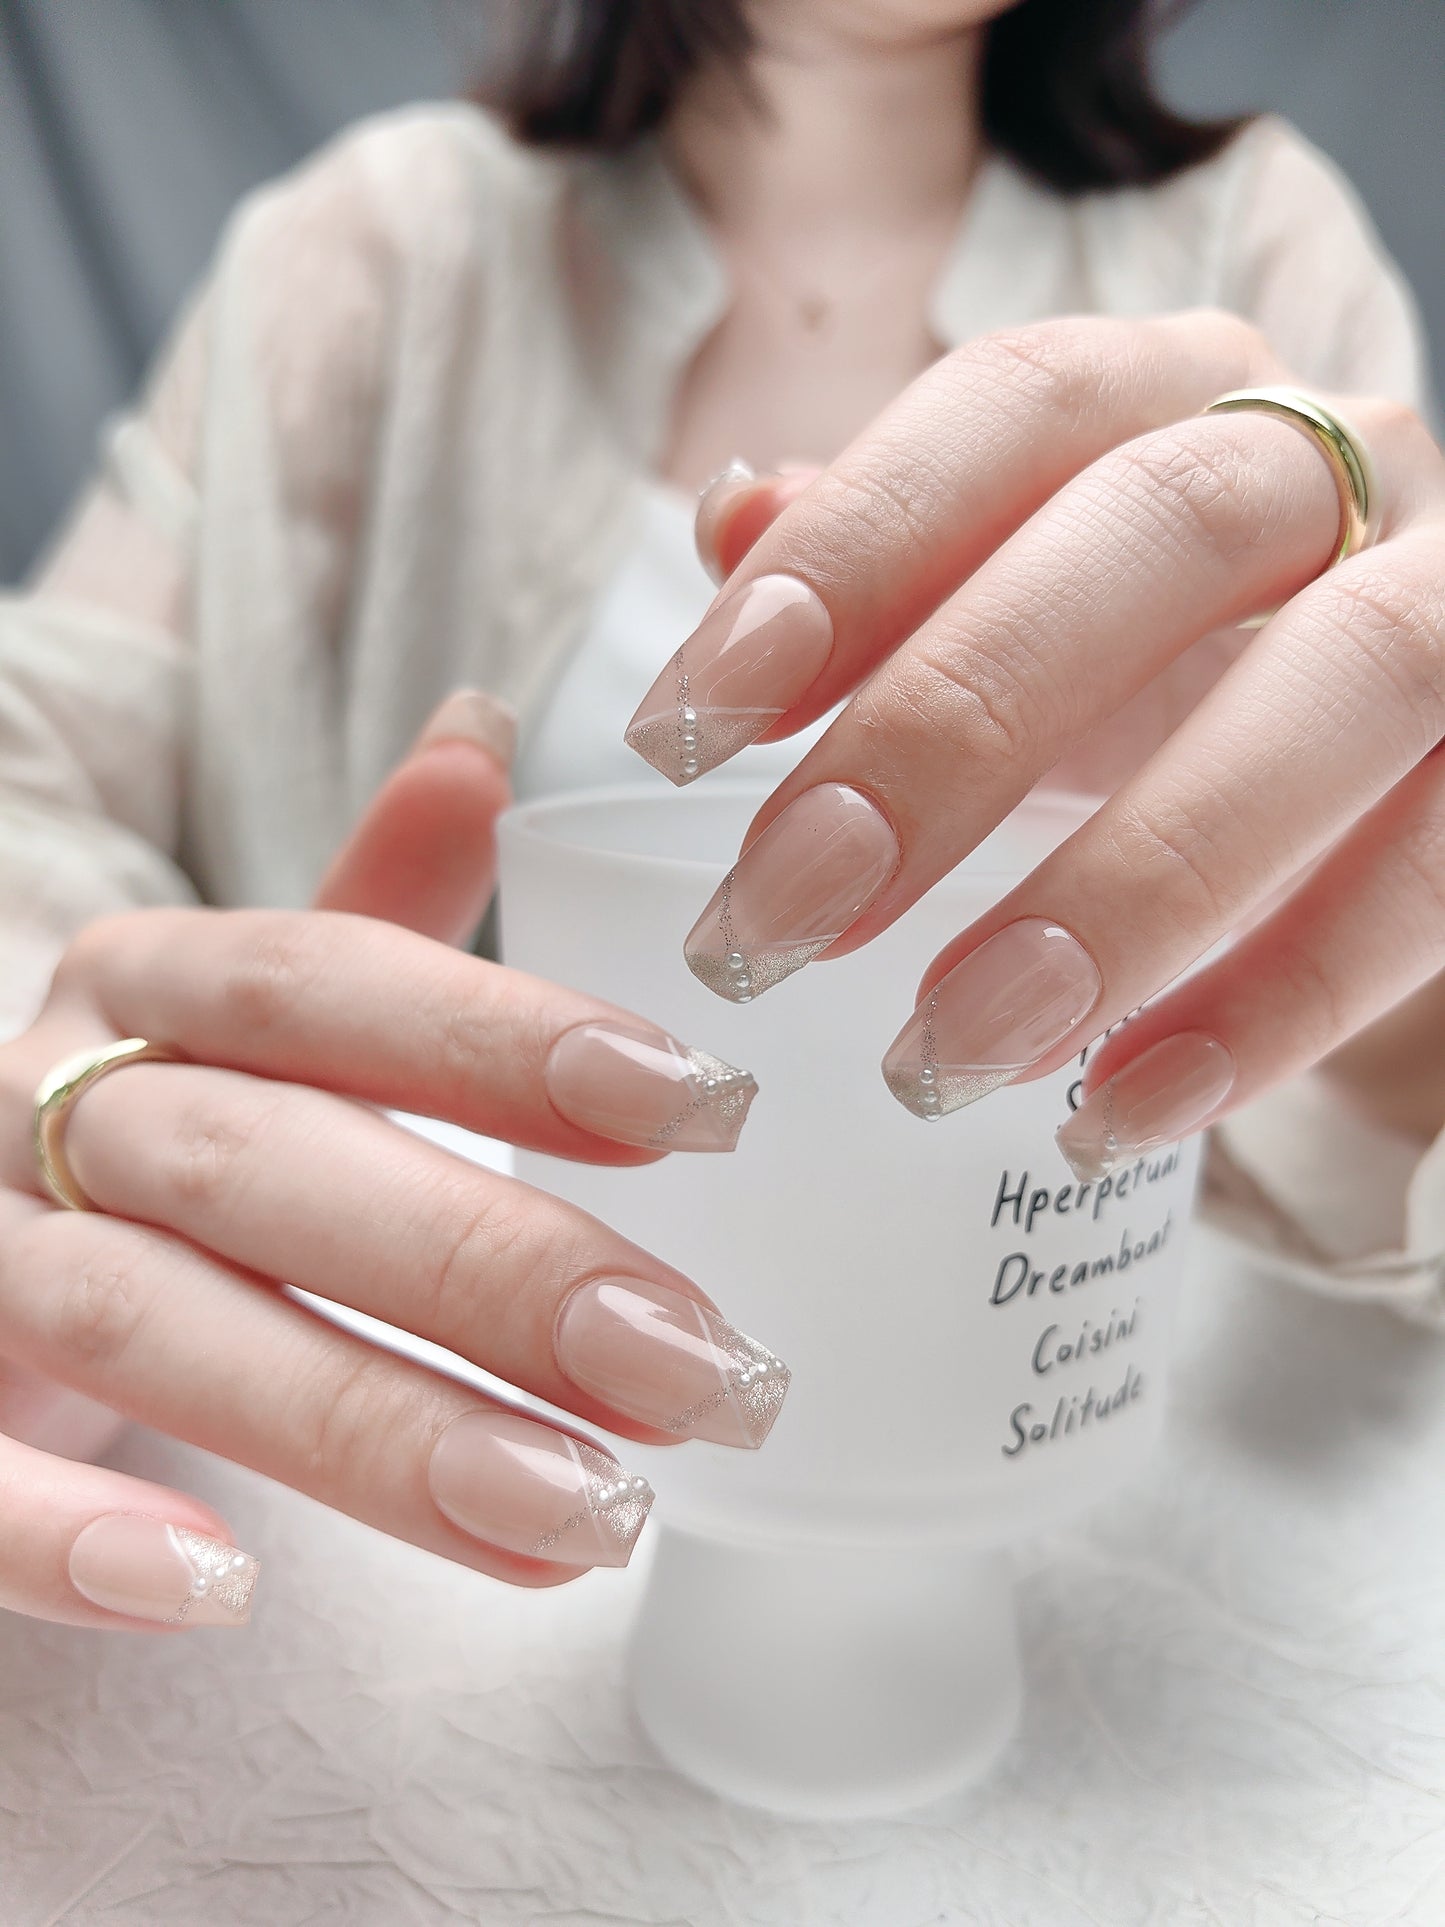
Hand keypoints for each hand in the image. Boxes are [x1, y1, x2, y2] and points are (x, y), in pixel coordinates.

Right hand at [0, 694, 780, 1630]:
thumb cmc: (142, 1129)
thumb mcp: (241, 1011)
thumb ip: (365, 905)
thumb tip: (480, 735)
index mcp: (146, 986)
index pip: (330, 983)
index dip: (509, 1040)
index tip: (703, 1105)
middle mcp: (49, 1102)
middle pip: (271, 1163)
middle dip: (496, 1270)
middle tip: (701, 1368)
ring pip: (151, 1323)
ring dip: (372, 1428)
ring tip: (585, 1514)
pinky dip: (67, 1537)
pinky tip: (217, 1588)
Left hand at [627, 311, 1444, 1168]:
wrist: (1401, 762)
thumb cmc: (1166, 674)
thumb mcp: (1018, 612)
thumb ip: (887, 564)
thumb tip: (731, 519)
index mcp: (1183, 393)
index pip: (1016, 407)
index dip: (854, 549)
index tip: (692, 726)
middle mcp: (1346, 458)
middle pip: (1160, 533)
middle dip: (952, 728)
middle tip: (781, 918)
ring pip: (1342, 687)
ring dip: (1128, 882)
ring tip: (943, 1053)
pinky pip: (1438, 869)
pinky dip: (1276, 1000)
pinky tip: (1117, 1110)